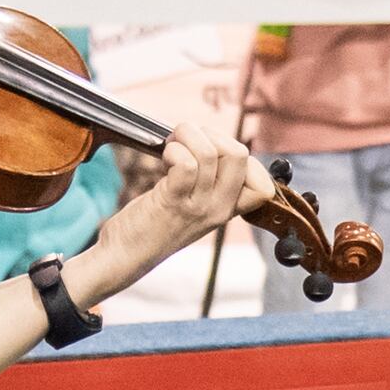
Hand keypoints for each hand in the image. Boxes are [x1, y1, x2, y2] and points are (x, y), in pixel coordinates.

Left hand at [88, 136, 274, 291]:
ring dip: (186, 136)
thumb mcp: (194, 206)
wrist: (126, 254)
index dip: (240, 157)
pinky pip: (186, 163)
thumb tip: (209, 140)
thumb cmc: (155, 223)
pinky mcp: (173, 201)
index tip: (213, 152)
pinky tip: (163, 158)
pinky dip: (173, 150)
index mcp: (227, 210)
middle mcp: (219, 209)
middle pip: (240, 154)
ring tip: (171, 145)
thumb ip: (209, 182)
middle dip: (210, 134)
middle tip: (186, 142)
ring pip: (210, 152)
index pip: (263, 185)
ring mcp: (198, 207)